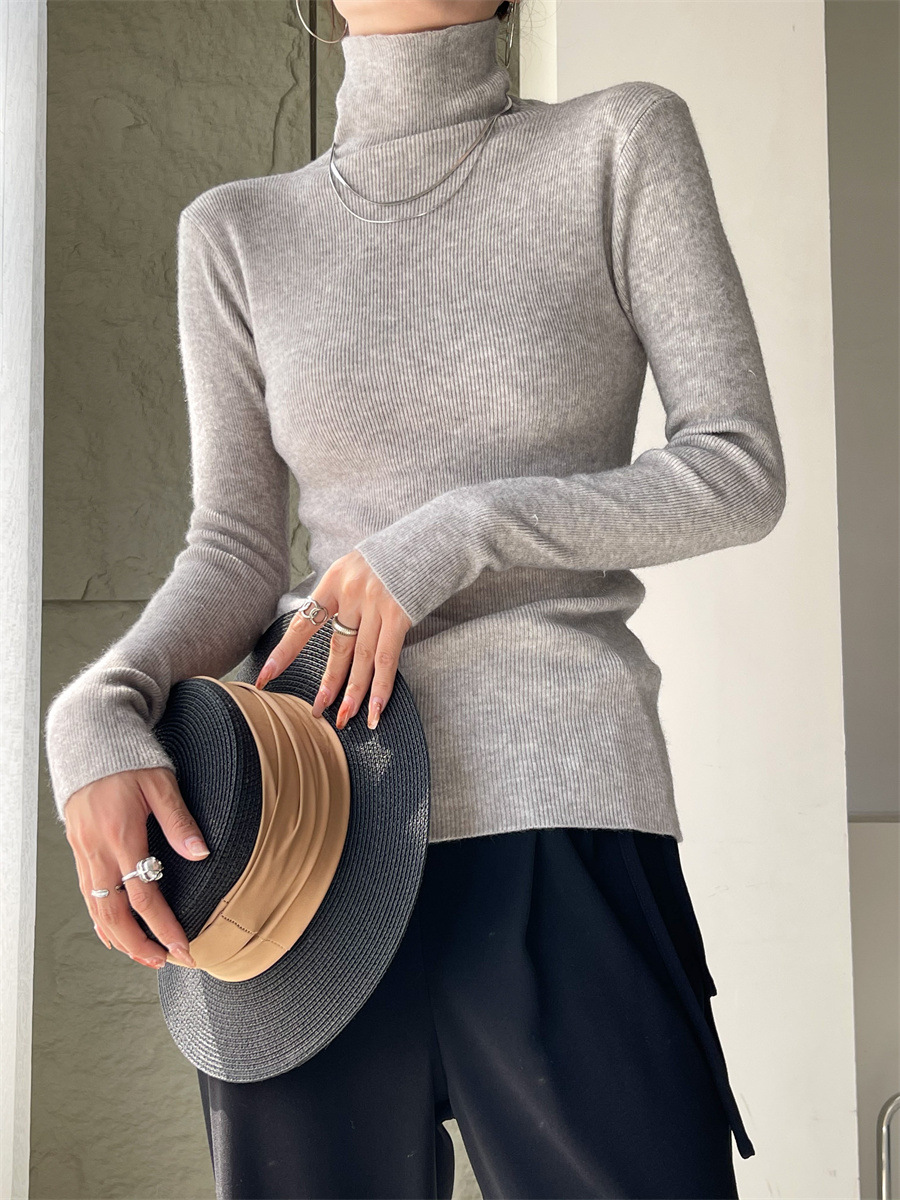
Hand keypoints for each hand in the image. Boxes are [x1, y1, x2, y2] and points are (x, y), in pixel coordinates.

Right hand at [65, 766, 210, 968]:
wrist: (89, 739)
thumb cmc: (129, 757)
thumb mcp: (161, 782)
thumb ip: (180, 821)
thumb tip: (201, 854)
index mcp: (121, 834)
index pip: (142, 894)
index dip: (163, 926)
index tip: (183, 946)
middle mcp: (97, 849)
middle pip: (114, 913)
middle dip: (140, 944)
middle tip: (166, 962)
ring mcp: (83, 851)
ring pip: (97, 909)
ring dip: (121, 938)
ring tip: (146, 957)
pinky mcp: (78, 849)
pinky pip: (87, 895)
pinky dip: (100, 920)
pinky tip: (114, 935)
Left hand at [253, 550, 411, 730]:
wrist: (433, 537)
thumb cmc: (396, 554)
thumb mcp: (360, 565)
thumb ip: (346, 594)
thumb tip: (337, 624)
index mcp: (335, 579)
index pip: (303, 622)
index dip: (284, 653)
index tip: (265, 677)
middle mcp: (352, 593)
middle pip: (336, 648)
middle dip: (327, 684)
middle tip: (316, 712)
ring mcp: (376, 604)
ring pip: (361, 658)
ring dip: (353, 692)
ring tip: (345, 718)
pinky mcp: (400, 614)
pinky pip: (387, 658)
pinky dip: (381, 686)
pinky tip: (375, 708)